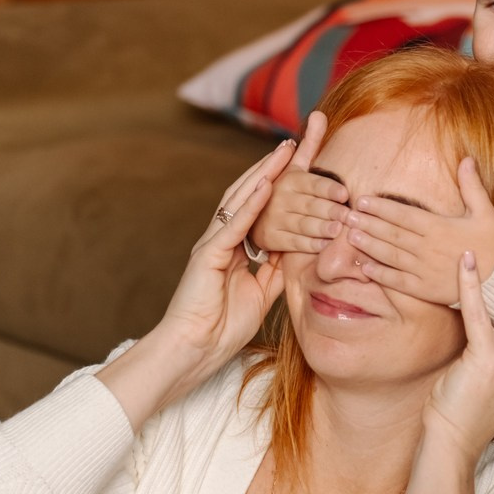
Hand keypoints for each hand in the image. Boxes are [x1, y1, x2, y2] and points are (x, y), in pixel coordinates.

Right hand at [158, 141, 296, 372]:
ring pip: (239, 201)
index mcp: (231, 248)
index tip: (297, 164)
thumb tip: (293, 252)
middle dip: (270, 169)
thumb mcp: (261, 293)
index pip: (257, 207)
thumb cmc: (223, 327)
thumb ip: (274, 270)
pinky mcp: (207, 255)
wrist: (195, 349)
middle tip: (292, 144)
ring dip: (262, 175)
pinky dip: (250, 205)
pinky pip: (233, 225)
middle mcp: (220, 239)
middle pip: (248, 195)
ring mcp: (212, 244)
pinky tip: (266, 186)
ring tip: (283, 152)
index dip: (275, 185)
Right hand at [249, 109, 349, 253]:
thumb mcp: (295, 165)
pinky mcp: (272, 238)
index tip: (344, 193)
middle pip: (311, 205)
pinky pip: (294, 243)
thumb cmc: (285, 188)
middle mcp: (281, 198)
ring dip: (321, 228)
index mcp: (290, 179)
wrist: (254, 215)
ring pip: (303, 224)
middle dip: (330, 211)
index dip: (328, 188)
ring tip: (338, 230)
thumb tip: (320, 113)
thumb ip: (310, 143)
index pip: (312, 183)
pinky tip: (325, 245)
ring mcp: (276, 219)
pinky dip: (309, 245)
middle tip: (348, 216)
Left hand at [345, 156, 493, 304]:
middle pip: (392, 234)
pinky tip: (364, 267)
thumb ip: (472, 186)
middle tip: (347, 216)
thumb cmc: (493, 244)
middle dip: (368, 224)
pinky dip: (380, 274)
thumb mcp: (487, 212)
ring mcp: (425, 271)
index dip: (381, 208)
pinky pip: (398, 282)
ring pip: (391, 256)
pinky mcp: (424, 290)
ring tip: (350, 236)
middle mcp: (428, 249)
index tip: (363, 200)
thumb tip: (467, 159)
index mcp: (440, 228)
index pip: (404, 215)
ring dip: (369, 246)